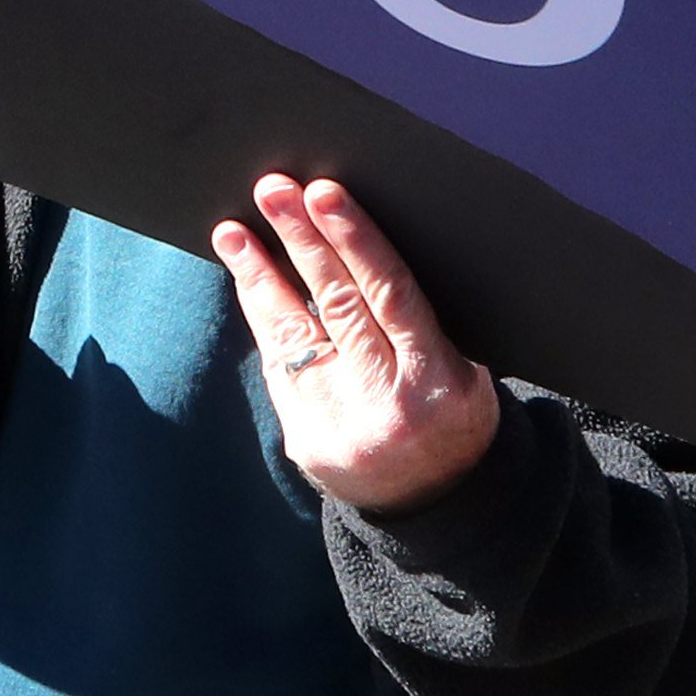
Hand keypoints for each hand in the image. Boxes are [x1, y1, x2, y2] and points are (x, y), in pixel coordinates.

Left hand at [212, 175, 499, 515]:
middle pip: (336, 305)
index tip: (324, 194)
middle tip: (273, 189)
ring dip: (260, 274)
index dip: (354, 240)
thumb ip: (419, 320)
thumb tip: (362, 239)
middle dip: (301, 241)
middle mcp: (385, 402)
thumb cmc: (452, 414)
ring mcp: (339, 423)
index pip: (391, 295)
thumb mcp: (463, 370)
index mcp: (436, 380)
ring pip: (294, 333)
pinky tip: (248, 279)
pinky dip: (264, 317)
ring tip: (233, 230)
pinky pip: (279, 364)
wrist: (436, 505)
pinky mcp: (305, 440)